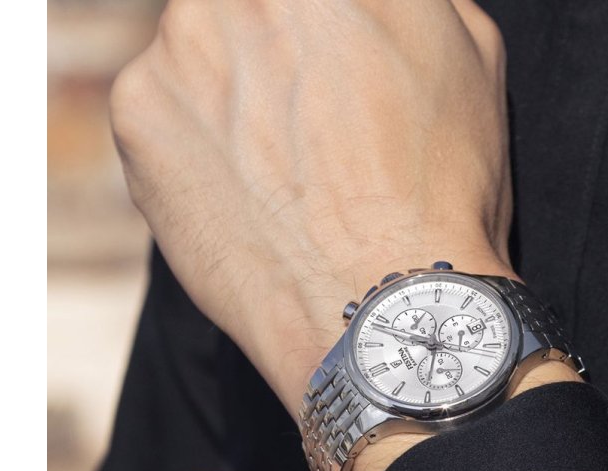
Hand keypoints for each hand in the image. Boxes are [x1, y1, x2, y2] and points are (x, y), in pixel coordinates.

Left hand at [110, 0, 514, 411]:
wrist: (379, 303)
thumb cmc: (442, 184)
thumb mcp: (471, 48)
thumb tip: (366, 3)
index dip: (319, 27)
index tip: (329, 64)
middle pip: (245, 5)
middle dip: (273, 42)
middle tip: (309, 110)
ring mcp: (181, 38)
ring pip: (198, 45)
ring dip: (229, 84)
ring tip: (281, 162)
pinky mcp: (136, 109)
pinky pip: (159, 105)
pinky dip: (192, 139)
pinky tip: (243, 189)